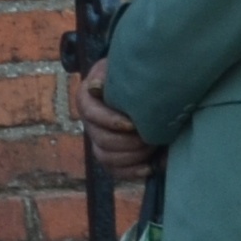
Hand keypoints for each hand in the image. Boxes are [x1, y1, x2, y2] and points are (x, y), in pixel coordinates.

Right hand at [78, 58, 153, 181]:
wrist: (146, 87)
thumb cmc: (135, 75)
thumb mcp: (123, 67)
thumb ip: (113, 73)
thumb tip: (95, 86)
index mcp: (88, 100)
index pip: (90, 113)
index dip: (110, 121)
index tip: (132, 124)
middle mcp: (90, 123)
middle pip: (100, 140)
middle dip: (127, 142)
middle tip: (150, 137)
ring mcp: (100, 141)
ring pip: (105, 158)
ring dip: (131, 156)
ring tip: (152, 148)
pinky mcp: (113, 156)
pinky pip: (115, 171)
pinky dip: (132, 172)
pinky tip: (150, 167)